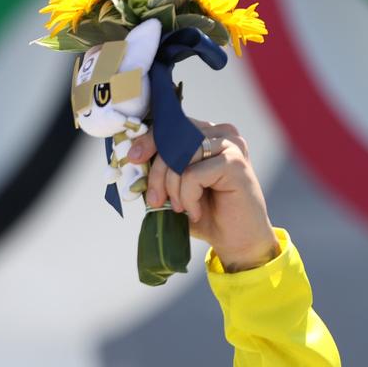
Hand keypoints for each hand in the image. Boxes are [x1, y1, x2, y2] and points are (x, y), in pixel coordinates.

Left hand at [128, 119, 279, 271]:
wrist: (236, 239)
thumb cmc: (205, 212)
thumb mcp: (174, 188)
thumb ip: (158, 170)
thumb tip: (131, 158)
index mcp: (206, 134)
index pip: (171, 128)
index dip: (148, 141)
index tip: (133, 158)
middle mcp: (220, 134)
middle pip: (172, 141)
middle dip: (156, 173)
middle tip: (155, 200)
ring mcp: (230, 145)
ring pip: (180, 157)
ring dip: (173, 188)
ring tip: (180, 208)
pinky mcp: (235, 162)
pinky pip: (193, 174)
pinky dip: (187, 197)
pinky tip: (195, 211)